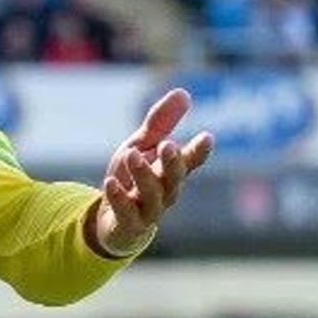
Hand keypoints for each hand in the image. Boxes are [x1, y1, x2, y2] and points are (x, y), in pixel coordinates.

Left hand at [84, 88, 215, 257]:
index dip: (199, 151)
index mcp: (171, 172)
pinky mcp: (128, 225)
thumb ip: (160, 123)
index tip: (207, 137)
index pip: (190, 162)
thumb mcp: (141, 146)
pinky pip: (126, 213)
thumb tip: (183, 93)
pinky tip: (111, 182)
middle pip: (174, 179)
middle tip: (168, 145)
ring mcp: (148, 211)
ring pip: (152, 196)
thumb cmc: (131, 179)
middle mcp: (165, 192)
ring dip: (143, 175)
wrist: (111, 222)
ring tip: (132, 154)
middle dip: (173, 163)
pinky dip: (119, 198)